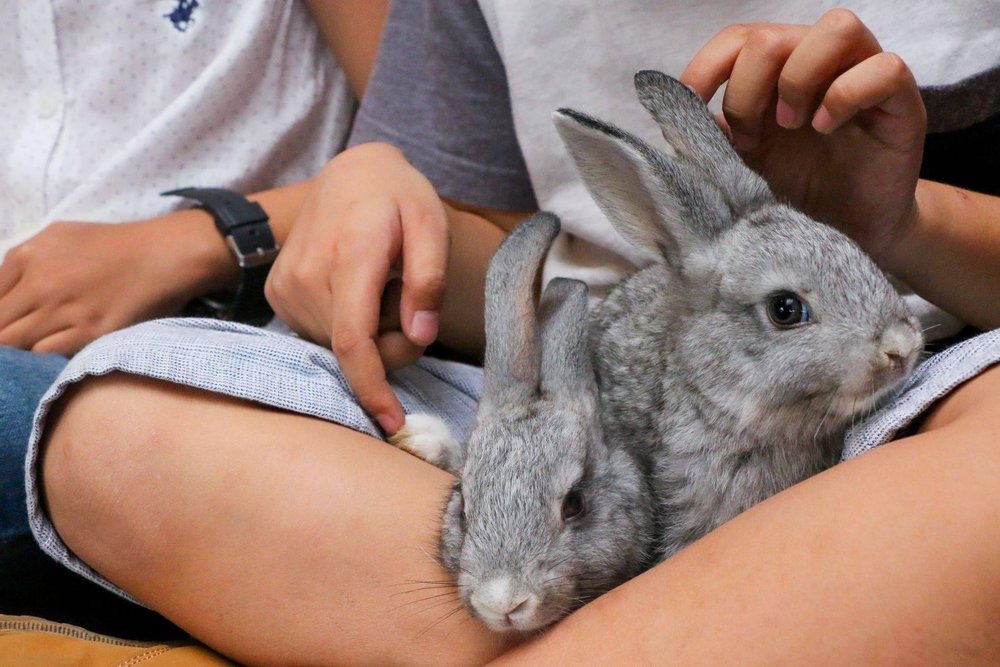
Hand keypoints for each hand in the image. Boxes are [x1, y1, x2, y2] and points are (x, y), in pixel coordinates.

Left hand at [0, 214, 235, 353]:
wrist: (164, 255)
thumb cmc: (113, 244)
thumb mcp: (58, 236)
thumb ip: (23, 261)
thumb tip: (1, 292)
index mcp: (28, 256)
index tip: (7, 322)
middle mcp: (40, 285)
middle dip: (2, 336)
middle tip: (14, 339)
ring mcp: (65, 311)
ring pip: (16, 345)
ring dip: (18, 349)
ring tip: (31, 347)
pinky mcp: (91, 333)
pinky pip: (48, 353)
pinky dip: (44, 354)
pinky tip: (55, 348)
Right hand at [265, 142, 448, 433]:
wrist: (350, 173)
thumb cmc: (399, 197)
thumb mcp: (431, 223)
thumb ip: (429, 279)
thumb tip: (420, 335)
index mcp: (350, 256)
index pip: (353, 340)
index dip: (373, 388)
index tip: (393, 423)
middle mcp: (306, 276)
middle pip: (354, 350)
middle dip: (393, 346)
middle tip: (411, 302)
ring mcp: (285, 287)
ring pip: (336, 348)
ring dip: (371, 336)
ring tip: (382, 287)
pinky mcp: (277, 294)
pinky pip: (320, 336)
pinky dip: (348, 328)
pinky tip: (358, 292)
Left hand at [681, 8, 925, 265]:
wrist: (849, 239)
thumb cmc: (797, 196)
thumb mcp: (742, 167)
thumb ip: (711, 138)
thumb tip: (669, 115)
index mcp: (776, 75)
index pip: (739, 38)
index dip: (708, 65)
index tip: (692, 104)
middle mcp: (818, 66)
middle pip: (774, 35)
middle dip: (747, 87)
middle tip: (750, 138)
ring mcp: (862, 79)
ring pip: (837, 27)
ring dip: (798, 77)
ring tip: (790, 125)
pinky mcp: (902, 104)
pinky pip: (884, 67)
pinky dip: (845, 94)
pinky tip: (825, 129)